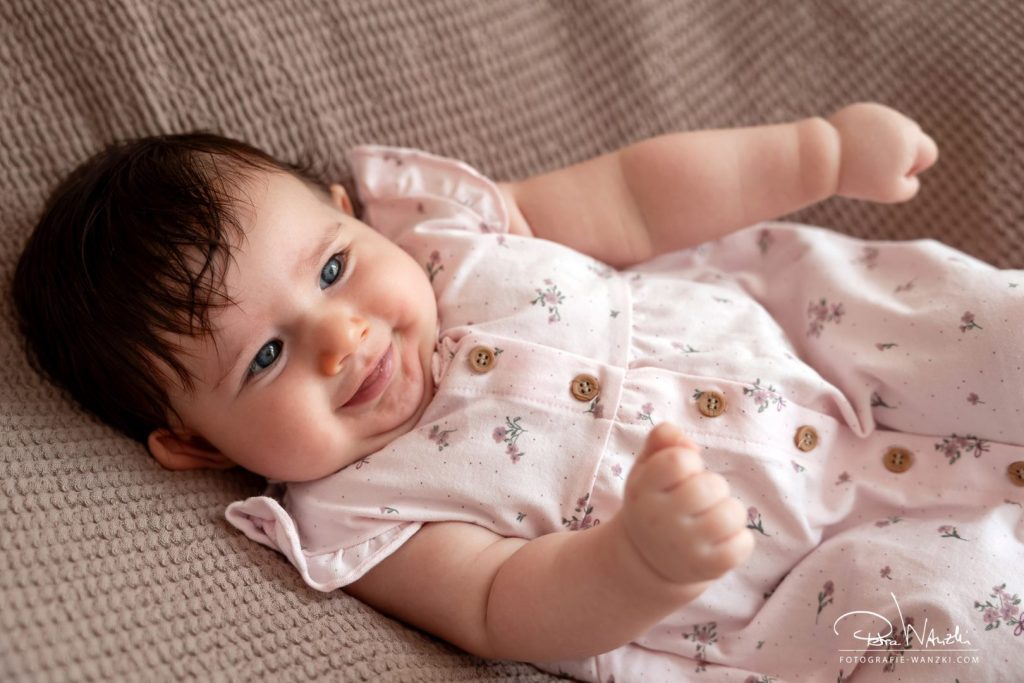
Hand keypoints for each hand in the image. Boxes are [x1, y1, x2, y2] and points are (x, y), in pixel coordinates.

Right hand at [619, 423, 754, 585]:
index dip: (688, 461)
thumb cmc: (655, 501)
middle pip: (712, 486)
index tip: (681, 473)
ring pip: (732, 514)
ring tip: (712, 517)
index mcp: (643, 491)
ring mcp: (685, 547)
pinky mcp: (708, 568)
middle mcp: (660, 521)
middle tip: (698, 498)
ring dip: (729, 511)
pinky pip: (744, 543)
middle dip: (712, 486)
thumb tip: (688, 444)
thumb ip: (661, 440)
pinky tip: (720, 539)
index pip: (679, 460)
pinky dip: (740, 539)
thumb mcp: (647, 467)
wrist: (646, 559)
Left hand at [827, 102, 938, 202]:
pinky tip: (849, 148)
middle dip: (897, 156)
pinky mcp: (859, 111)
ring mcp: (878, 112)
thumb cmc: (859, 176)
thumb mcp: (890, 192)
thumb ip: (909, 187)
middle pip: (910, 141)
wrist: (823, 155)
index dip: (912, 170)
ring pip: (889, 134)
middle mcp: (898, 120)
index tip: (889, 175)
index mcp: (912, 137)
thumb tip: (910, 177)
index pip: (928, 154)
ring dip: (879, 146)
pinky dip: (862, 138)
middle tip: (872, 168)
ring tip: (859, 158)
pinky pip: (869, 127)